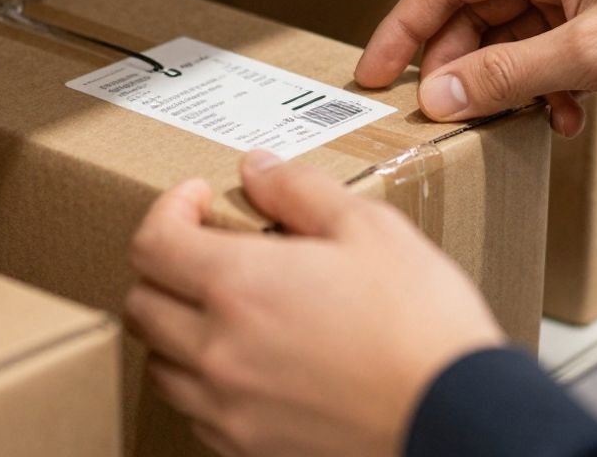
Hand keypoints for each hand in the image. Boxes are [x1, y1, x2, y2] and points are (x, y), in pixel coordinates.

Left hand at [125, 152, 503, 456]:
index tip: (198, 199)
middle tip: (204, 249)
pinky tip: (250, 363)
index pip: (152, 242)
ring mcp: (228, 407)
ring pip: (160, 364)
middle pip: (141, 303)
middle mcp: (217, 350)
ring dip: (177, 327)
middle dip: (164, 266)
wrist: (455, 418)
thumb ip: (300, 190)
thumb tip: (256, 168)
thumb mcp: (370, 229)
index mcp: (239, 285)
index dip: (168, 208)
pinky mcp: (248, 449)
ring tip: (224, 308)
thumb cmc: (420, 323)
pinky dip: (205, 381)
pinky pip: (196, 412)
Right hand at [355, 0, 596, 131]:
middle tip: (437, 115)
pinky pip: (547, 62)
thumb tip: (436, 97)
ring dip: (503, 87)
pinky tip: (560, 122)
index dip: (404, 29)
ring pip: (511, 44)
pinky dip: (543, 93)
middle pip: (475, 15)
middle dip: (456, 68)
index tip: (373, 75)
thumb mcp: (587, 55)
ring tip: (504, 122)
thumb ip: (503, 76)